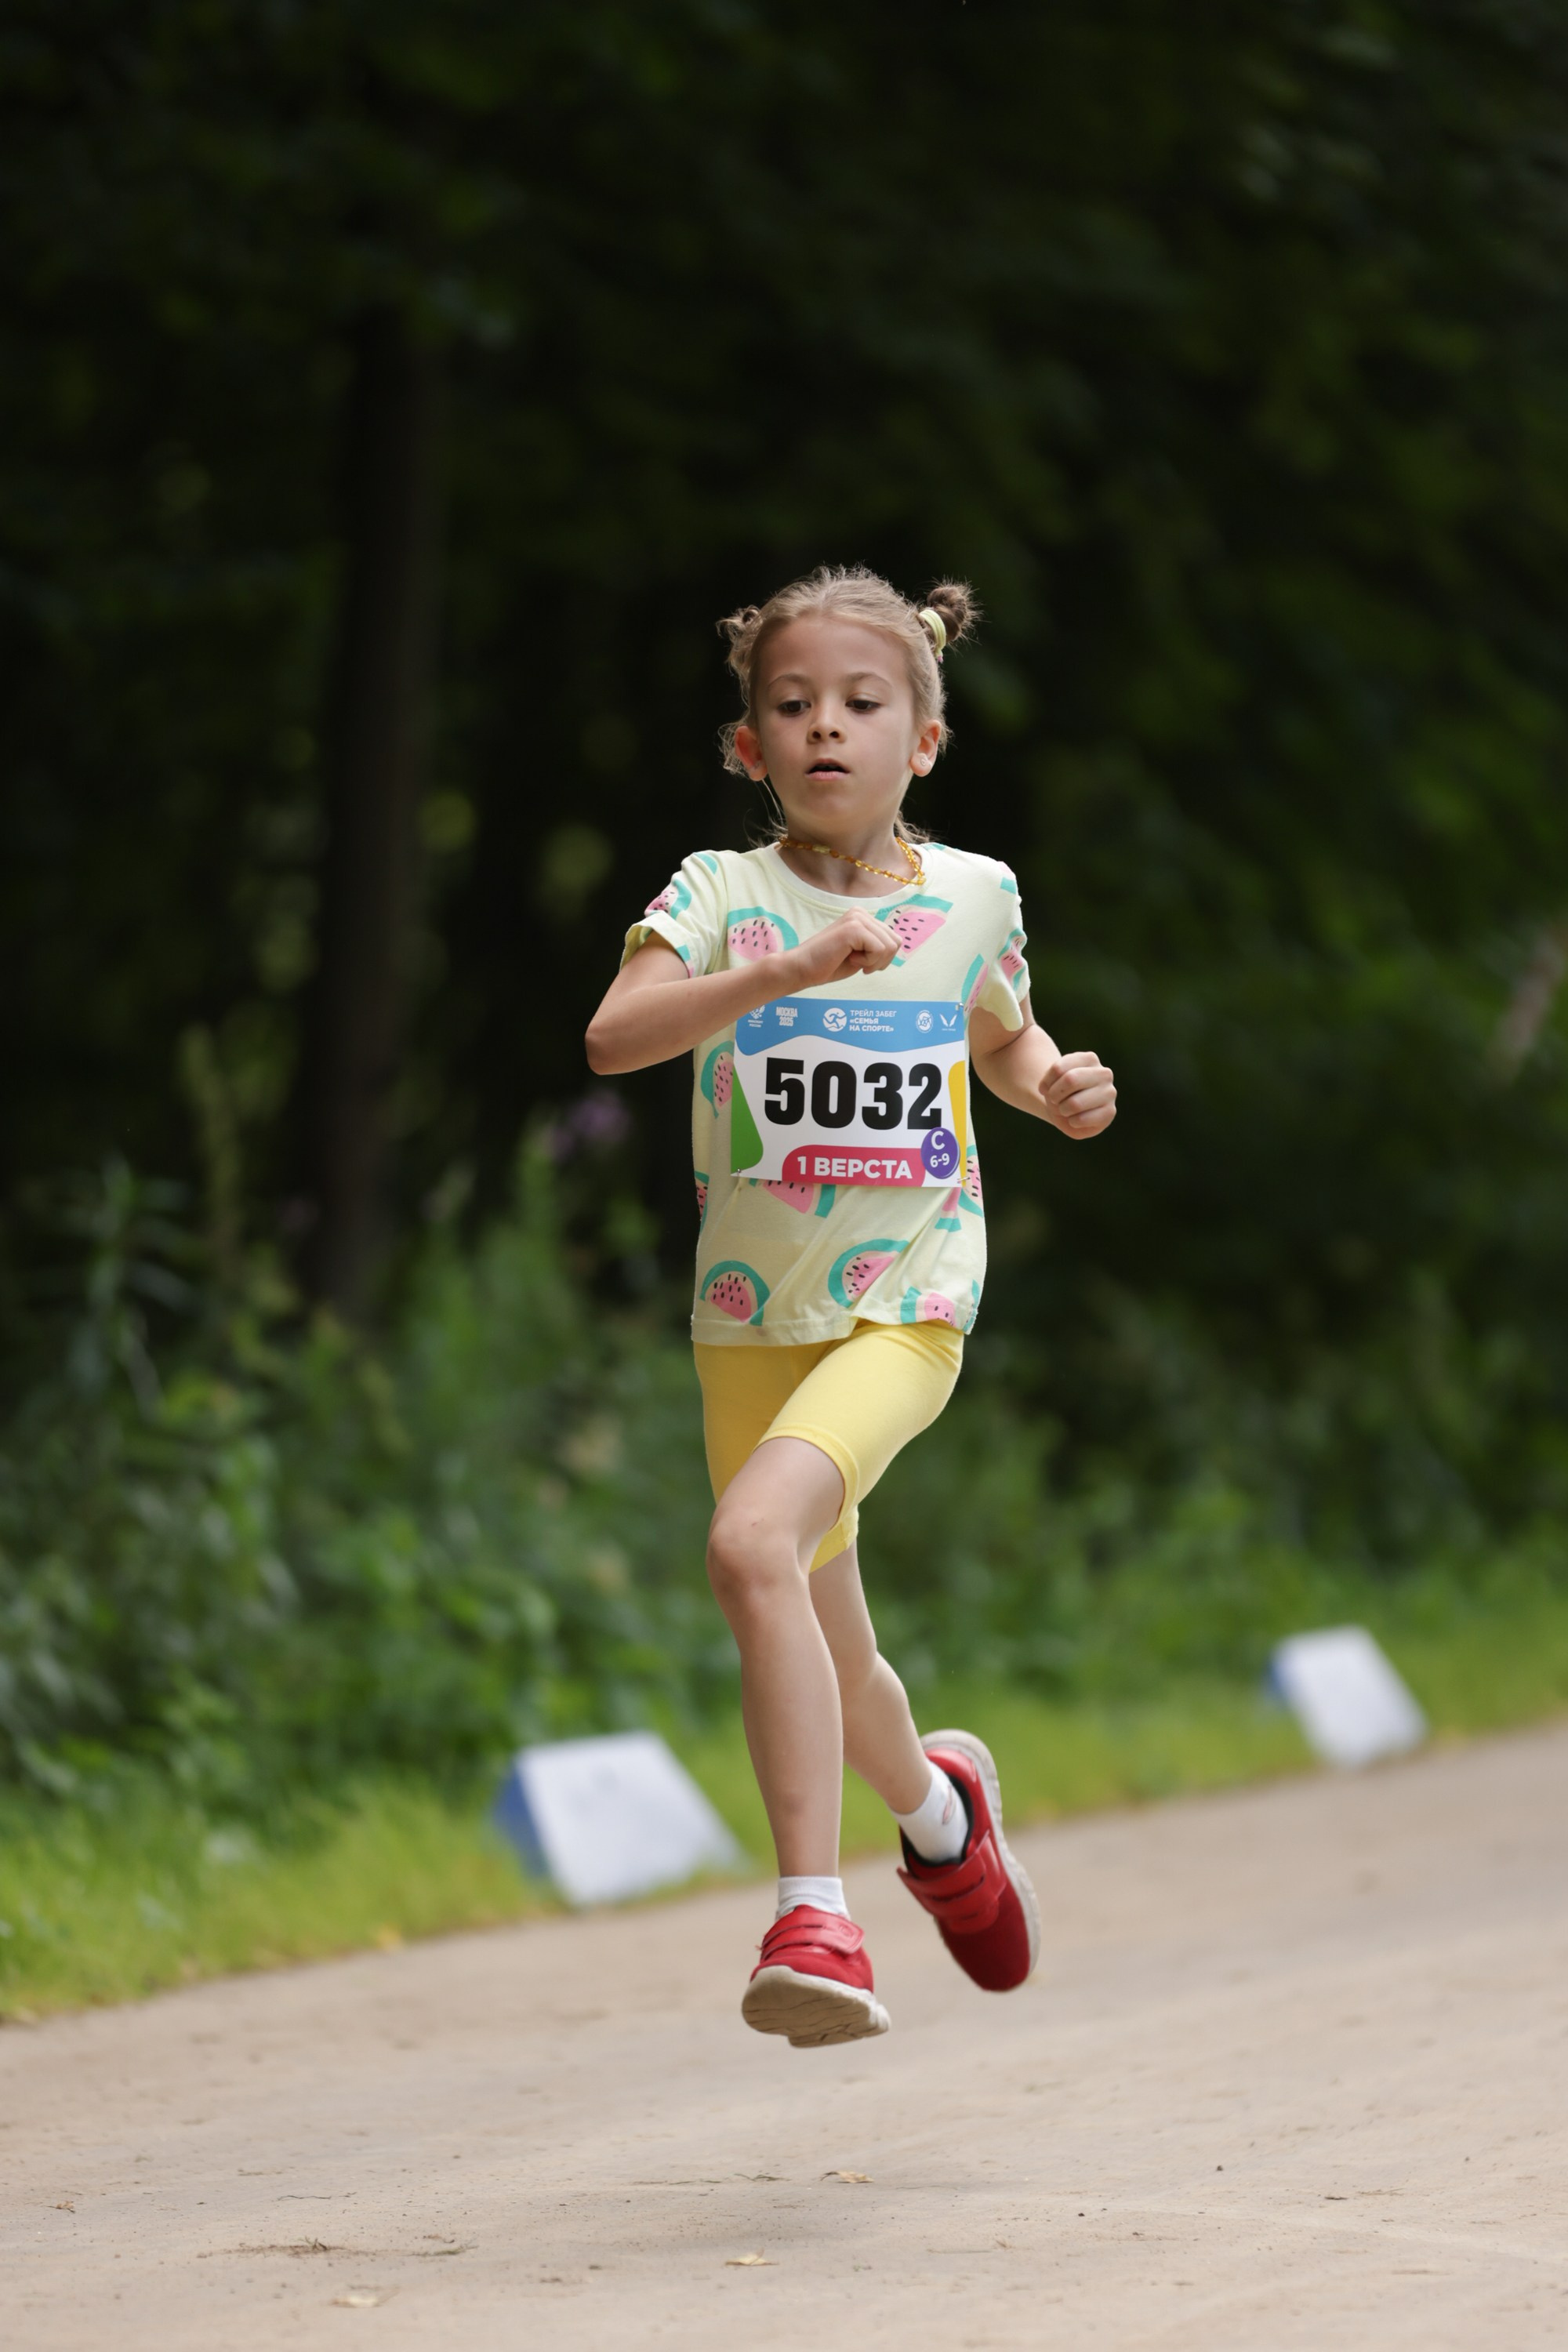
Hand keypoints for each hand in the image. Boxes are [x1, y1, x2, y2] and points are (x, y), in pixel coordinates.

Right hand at [783, 910, 898, 990]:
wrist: (802, 968)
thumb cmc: (828, 964)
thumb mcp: (861, 953)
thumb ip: (877, 944)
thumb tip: (899, 943)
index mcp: (862, 916)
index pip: (894, 939)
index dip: (882, 958)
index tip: (861, 961)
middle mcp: (861, 913)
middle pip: (896, 942)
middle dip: (881, 961)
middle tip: (858, 963)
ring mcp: (857, 918)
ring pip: (890, 946)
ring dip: (873, 962)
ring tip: (851, 959)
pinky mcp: (853, 928)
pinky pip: (879, 950)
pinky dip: (867, 962)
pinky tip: (848, 958)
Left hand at [1039, 1050, 1115, 1137]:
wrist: (1068, 1111)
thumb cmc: (1060, 1093)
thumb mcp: (1051, 1081)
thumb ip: (1055, 1081)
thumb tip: (1071, 1099)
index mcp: (1089, 1059)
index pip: (1059, 1068)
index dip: (1046, 1082)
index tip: (1045, 1088)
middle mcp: (1103, 1073)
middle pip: (1070, 1080)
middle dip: (1054, 1095)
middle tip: (1054, 1100)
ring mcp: (1109, 1092)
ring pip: (1076, 1103)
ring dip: (1063, 1110)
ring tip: (1065, 1110)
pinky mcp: (1110, 1112)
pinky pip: (1082, 1119)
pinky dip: (1072, 1122)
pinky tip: (1076, 1119)